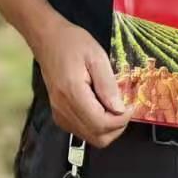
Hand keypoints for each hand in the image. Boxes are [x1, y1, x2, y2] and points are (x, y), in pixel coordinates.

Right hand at [34, 18, 132, 149]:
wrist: (47, 39)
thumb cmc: (72, 42)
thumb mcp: (96, 56)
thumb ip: (108, 84)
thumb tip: (119, 110)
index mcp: (73, 92)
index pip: (101, 123)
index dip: (121, 120)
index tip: (130, 106)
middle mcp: (63, 108)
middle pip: (97, 137)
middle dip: (117, 127)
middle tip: (124, 108)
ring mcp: (59, 113)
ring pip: (90, 138)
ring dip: (107, 128)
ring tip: (113, 107)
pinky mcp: (58, 114)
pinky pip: (81, 131)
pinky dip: (96, 126)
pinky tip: (101, 109)